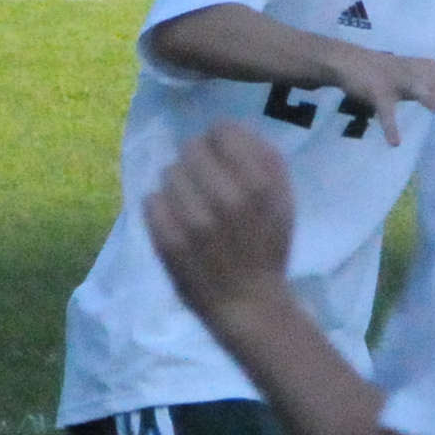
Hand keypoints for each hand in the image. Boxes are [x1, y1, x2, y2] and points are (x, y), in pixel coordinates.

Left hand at [144, 122, 298, 324]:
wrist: (247, 303)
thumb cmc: (268, 250)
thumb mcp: (283, 203)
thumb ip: (268, 162)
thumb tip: (239, 131)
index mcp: (256, 186)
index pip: (222, 132)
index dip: (220, 140)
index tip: (221, 155)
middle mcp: (223, 198)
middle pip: (190, 148)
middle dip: (197, 161)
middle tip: (203, 181)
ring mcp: (192, 221)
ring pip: (169, 173)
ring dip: (179, 184)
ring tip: (190, 203)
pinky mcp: (167, 240)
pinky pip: (151, 200)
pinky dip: (161, 206)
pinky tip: (175, 219)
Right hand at [319, 44, 434, 147]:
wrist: (345, 61)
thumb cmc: (375, 70)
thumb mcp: (400, 72)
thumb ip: (418, 83)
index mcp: (412, 65)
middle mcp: (406, 70)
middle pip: (430, 75)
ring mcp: (391, 80)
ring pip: (412, 86)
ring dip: (426, 96)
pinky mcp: (376, 92)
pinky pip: (385, 111)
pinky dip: (390, 127)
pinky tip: (395, 142)